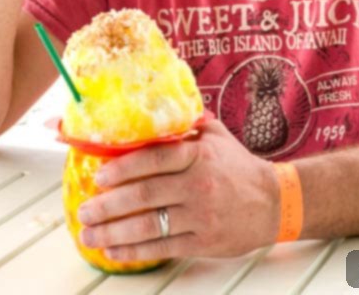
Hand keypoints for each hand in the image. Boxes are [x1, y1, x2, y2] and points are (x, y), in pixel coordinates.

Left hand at [77, 120, 280, 261]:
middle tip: (84, 209)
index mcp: (198, 154)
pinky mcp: (202, 241)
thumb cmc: (239, 166)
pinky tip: (113, 250)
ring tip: (89, 233)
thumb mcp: (217, 135)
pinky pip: (162, 247)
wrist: (274, 202)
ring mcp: (200, 215)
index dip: (123, 168)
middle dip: (108, 204)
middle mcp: (198, 184)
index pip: (154, 158)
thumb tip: (153, 109)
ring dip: (113, 231)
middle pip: (144, 194)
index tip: (98, 176)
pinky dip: (134, 250)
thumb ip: (186, 123)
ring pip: (149, 225)